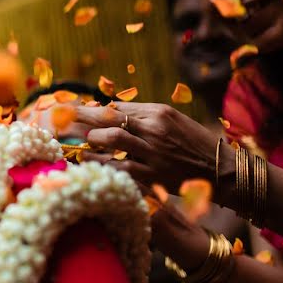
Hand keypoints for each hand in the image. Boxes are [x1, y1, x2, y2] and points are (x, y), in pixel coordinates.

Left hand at [74, 102, 220, 192]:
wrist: (221, 170)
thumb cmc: (193, 143)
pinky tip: (88, 163)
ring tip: (83, 143)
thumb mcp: (172, 121)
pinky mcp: (153, 175)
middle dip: (81, 119)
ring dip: (92, 140)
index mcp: (159, 112)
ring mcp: (154, 152)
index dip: (90, 110)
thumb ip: (142, 116)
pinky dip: (100, 164)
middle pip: (109, 118)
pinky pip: (119, 168)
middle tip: (61, 121)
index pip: (117, 107)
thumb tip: (107, 112)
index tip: (70, 110)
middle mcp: (155, 128)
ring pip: (112, 139)